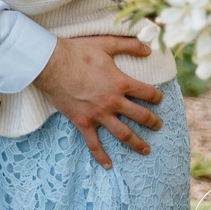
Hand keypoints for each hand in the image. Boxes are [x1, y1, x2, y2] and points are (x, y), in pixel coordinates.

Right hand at [34, 36, 163, 168]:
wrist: (51, 64)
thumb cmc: (78, 52)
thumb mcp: (106, 43)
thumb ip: (129, 44)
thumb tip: (148, 48)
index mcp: (121, 83)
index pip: (147, 93)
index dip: (156, 96)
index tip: (159, 99)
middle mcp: (113, 102)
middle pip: (140, 116)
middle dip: (152, 122)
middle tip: (158, 126)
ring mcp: (98, 114)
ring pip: (123, 134)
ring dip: (137, 143)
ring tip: (146, 150)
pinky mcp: (83, 122)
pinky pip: (94, 144)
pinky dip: (101, 156)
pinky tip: (108, 166)